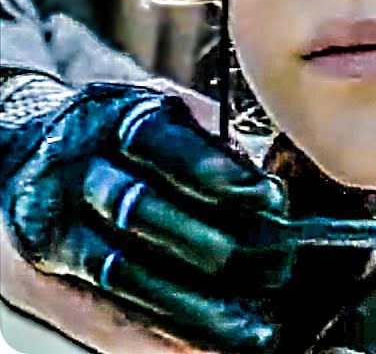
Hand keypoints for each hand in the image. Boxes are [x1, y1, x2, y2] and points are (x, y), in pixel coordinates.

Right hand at [1, 79, 292, 352]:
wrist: (26, 150)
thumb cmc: (124, 133)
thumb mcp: (167, 115)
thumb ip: (216, 146)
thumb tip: (274, 193)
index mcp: (118, 118)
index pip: (168, 147)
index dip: (223, 177)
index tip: (272, 200)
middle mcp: (79, 167)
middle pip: (143, 211)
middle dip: (218, 245)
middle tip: (277, 267)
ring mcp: (57, 220)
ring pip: (126, 271)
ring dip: (199, 306)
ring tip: (256, 327)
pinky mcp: (51, 267)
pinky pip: (110, 305)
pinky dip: (166, 329)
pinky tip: (213, 341)